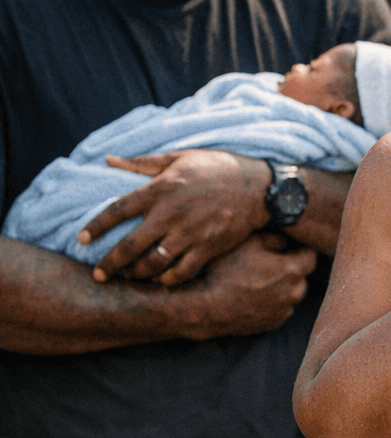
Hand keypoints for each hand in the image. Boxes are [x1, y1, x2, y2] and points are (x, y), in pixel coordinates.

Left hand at [82, 150, 270, 285]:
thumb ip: (143, 162)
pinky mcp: (209, 248)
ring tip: (128, 276)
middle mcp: (173, 214)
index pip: (118, 210)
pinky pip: (180, 272)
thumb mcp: (181, 157)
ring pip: (153, 263)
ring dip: (137, 273)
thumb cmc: (219, 169)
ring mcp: (191, 234)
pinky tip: (159, 279)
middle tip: (98, 275)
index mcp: (162, 188)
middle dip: (110, 264)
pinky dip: (166, 279)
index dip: (96, 226)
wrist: (261, 188)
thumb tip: (108, 159)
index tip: (81, 239)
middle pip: (131, 245)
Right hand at [174, 232, 316, 339]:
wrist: (206, 307)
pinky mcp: (273, 323)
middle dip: (292, 267)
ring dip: (284, 286)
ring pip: (292, 293)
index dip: (302, 249)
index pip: (311, 256)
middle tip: (272, 262)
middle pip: (302, 276)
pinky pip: (281, 308)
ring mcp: (284, 310)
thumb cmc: (227, 272)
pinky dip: (274, 301)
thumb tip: (287, 241)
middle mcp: (294, 293)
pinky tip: (255, 294)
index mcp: (293, 271)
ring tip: (261, 279)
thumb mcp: (250, 244)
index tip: (292, 246)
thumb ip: (275, 239)